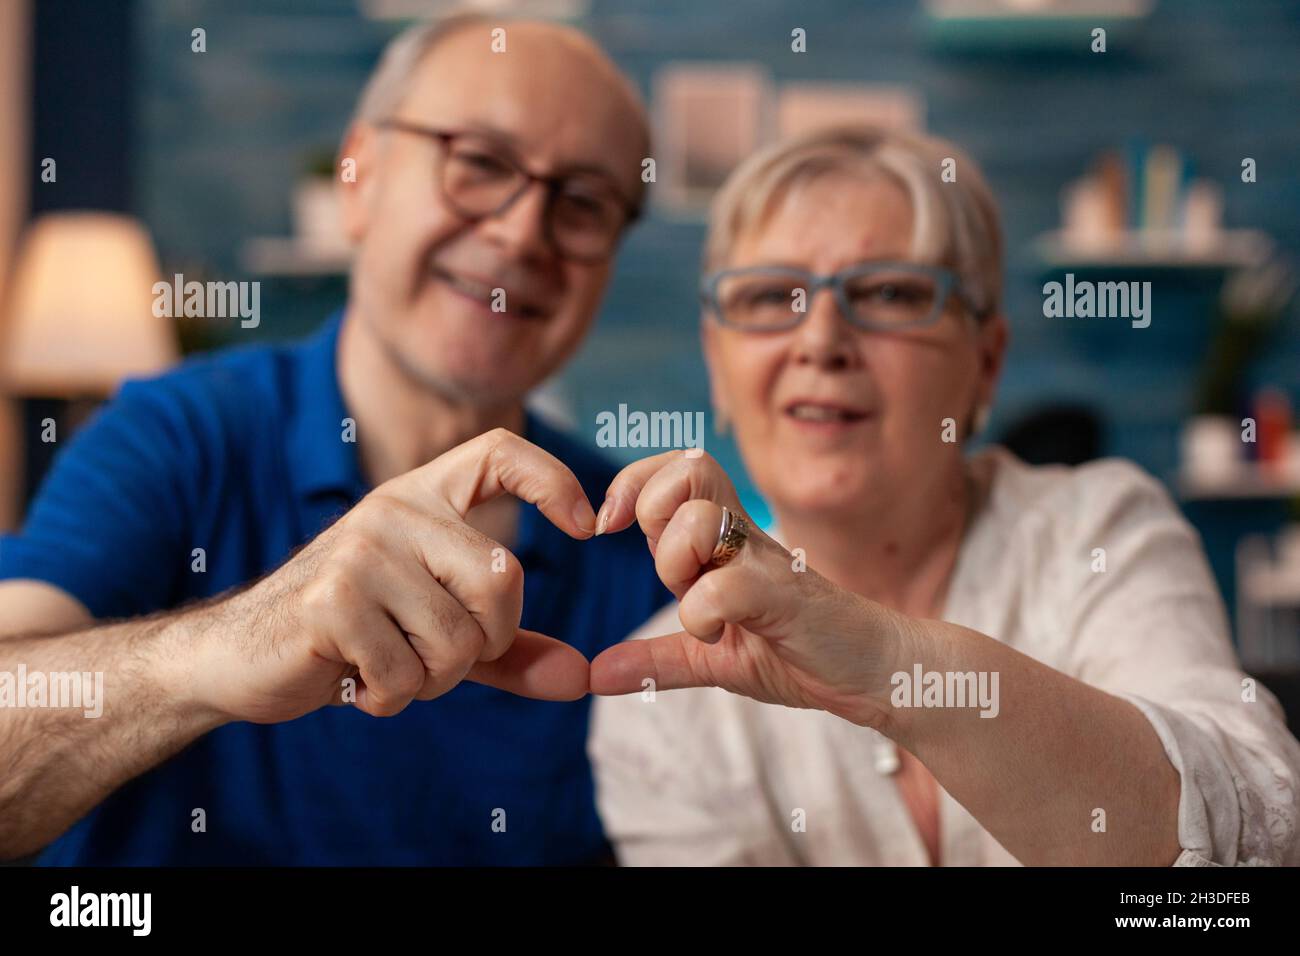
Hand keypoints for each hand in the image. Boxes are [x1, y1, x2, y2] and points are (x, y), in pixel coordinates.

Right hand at [189, 428, 596, 722]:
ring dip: (431, 679)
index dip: (553, 478)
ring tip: (386, 664)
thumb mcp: (435, 633)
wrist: (237, 656)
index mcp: (422, 499)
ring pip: (459, 639)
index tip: (587, 525)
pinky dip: (391, 697)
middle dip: (487, 642)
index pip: (499, 452)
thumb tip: (582, 677)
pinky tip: (355, 679)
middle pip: (504, 577)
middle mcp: (395, 510)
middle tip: (435, 655)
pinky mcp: (331, 600)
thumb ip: (508, 651)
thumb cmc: (349, 636)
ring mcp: (361, 551)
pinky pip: (408, 674)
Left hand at [590, 450, 908, 726]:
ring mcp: (767, 561)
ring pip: (698, 519)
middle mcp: (745, 536)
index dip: (634, 483)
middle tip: (669, 566)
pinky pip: (721, 587)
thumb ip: (658, 659)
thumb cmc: (801, 652)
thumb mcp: (715, 659)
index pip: (674, 466)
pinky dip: (701, 615)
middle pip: (686, 469)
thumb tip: (596, 672)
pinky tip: (714, 634)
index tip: (612, 526)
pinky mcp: (785, 595)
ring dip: (677, 562)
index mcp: (724, 539)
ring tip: (694, 602)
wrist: (875, 673)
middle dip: (655, 513)